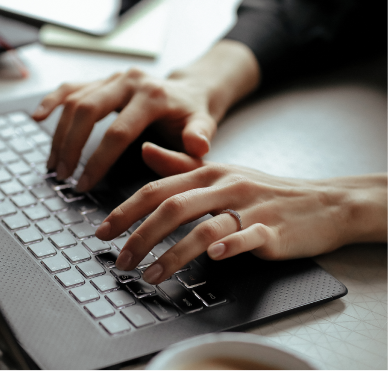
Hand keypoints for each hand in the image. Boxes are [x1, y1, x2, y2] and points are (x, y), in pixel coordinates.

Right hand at [32, 40, 260, 191]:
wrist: (190, 90)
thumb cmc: (193, 115)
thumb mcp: (204, 128)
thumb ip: (196, 141)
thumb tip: (175, 149)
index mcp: (153, 95)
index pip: (117, 132)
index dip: (97, 161)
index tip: (84, 185)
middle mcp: (129, 80)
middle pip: (87, 111)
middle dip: (70, 147)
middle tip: (62, 175)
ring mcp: (113, 78)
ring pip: (75, 101)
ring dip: (59, 134)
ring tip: (54, 164)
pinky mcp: (103, 80)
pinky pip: (71, 87)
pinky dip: (52, 101)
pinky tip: (38, 117)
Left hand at [95, 143, 387, 284]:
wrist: (323, 201)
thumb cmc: (265, 190)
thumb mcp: (221, 172)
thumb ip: (181, 165)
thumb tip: (144, 151)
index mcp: (208, 172)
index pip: (157, 189)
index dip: (125, 210)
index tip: (102, 232)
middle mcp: (224, 185)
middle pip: (173, 207)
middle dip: (140, 235)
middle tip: (120, 260)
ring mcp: (249, 207)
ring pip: (204, 227)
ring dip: (172, 253)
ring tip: (150, 275)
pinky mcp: (273, 229)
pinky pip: (248, 237)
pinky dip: (229, 246)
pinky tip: (214, 258)